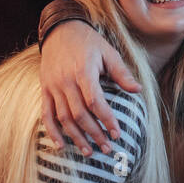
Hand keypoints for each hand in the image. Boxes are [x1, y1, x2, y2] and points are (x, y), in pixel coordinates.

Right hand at [39, 20, 139, 155]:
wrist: (60, 30)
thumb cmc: (88, 42)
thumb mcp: (108, 52)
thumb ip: (122, 73)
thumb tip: (138, 90)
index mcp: (83, 72)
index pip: (95, 101)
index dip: (106, 119)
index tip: (117, 133)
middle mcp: (66, 81)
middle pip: (79, 114)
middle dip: (94, 134)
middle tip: (107, 148)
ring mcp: (53, 87)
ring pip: (63, 118)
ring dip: (76, 137)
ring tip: (89, 152)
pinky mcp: (45, 90)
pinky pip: (46, 114)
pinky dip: (52, 131)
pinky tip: (61, 145)